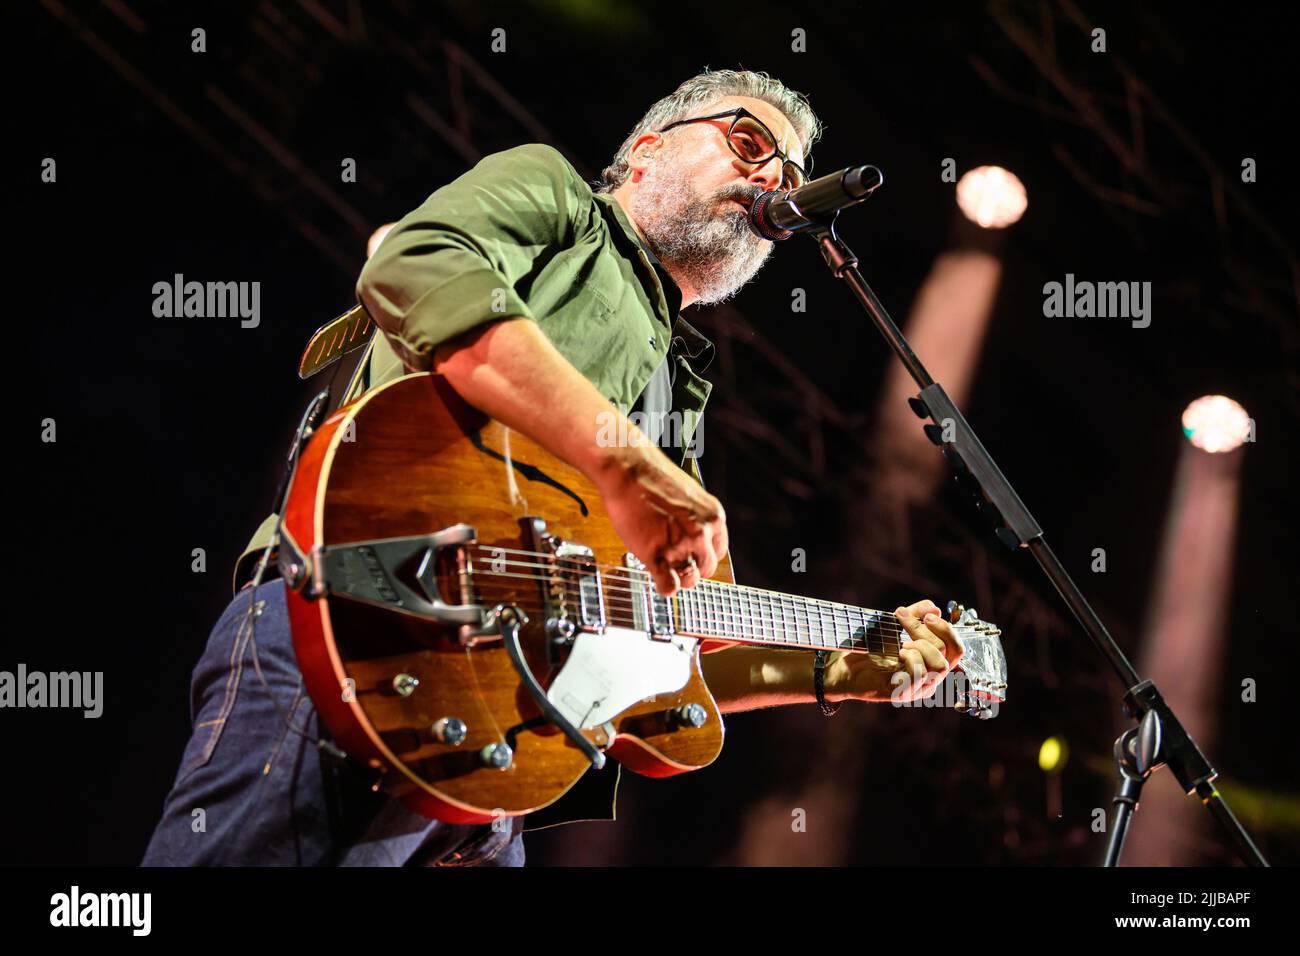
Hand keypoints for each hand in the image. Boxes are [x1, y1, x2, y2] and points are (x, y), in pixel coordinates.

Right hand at [594, 443, 728, 596]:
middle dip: (691, 568)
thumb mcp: (688, 494)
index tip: (691, 555)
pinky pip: (669, 586)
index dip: (702, 554)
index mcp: (713, 517)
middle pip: (706, 568)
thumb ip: (695, 518)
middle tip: (675, 563)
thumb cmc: (650, 476)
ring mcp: (680, 546)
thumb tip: (691, 535)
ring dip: (678, 579)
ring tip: (665, 570)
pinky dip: (665, 588)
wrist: (627, 468)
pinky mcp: (657, 555)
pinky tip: (659, 580)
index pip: (718, 550)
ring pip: (689, 580)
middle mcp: (702, 533)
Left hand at [825, 600, 963, 702]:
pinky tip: (898, 653)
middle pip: (949, 653)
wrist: (842, 664)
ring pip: (940, 666)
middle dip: (926, 630)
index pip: (957, 649)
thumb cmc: (870, 647)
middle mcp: (930, 678)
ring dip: (920, 646)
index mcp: (931, 663)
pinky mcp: (903, 693)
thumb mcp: (895, 625)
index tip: (926, 615)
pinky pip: (920, 675)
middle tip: (903, 620)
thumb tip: (934, 608)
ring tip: (902, 643)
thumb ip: (915, 614)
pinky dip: (911, 658)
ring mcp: (918, 688)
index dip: (945, 628)